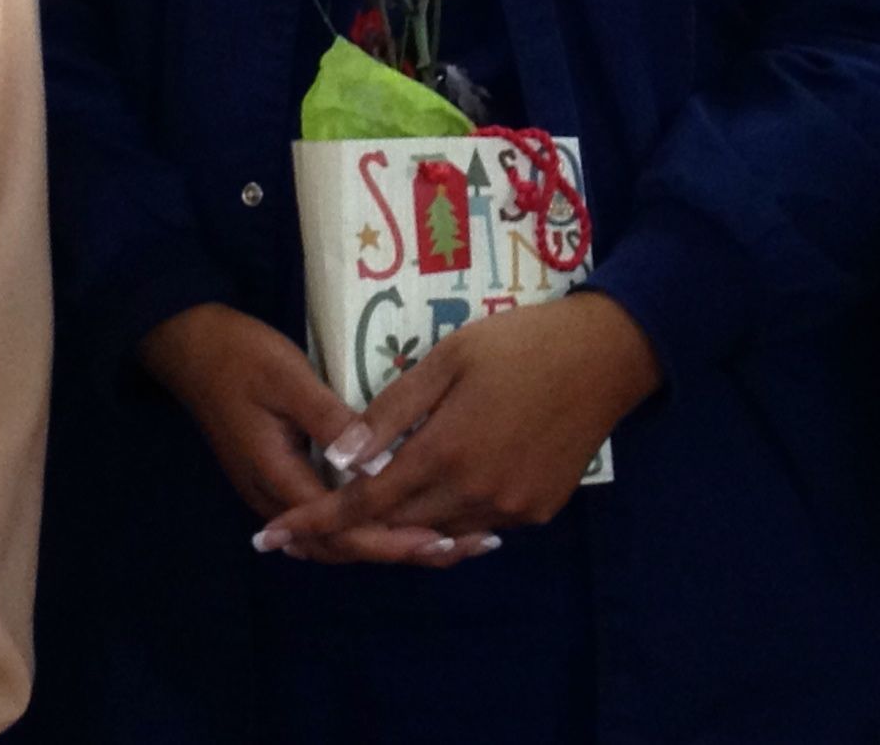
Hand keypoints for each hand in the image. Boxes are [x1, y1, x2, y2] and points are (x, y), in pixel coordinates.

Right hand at [137, 302, 479, 566]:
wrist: (191, 346)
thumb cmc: (241, 356)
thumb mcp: (287, 379)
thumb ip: (328, 420)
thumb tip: (373, 460)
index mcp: (277, 477)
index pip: (341, 528)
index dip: (392, 539)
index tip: (442, 539)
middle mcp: (276, 498)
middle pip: (342, 545)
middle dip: (400, 549)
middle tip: (461, 546)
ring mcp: (277, 490)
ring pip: (335, 538)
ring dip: (385, 542)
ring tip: (444, 541)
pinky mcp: (282, 477)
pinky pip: (329, 516)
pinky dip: (365, 524)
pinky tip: (399, 517)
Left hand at [259, 292, 661, 554]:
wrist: (610, 355)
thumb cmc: (523, 342)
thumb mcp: (449, 358)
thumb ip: (393, 410)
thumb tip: (340, 457)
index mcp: (446, 452)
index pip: (364, 502)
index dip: (314, 522)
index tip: (270, 537)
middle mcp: (475, 494)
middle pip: (397, 527)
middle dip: (352, 530)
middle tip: (310, 526)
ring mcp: (511, 508)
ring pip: (437, 532)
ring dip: (403, 523)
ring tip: (371, 509)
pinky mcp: (538, 510)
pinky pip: (478, 525)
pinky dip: (449, 516)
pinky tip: (438, 493)